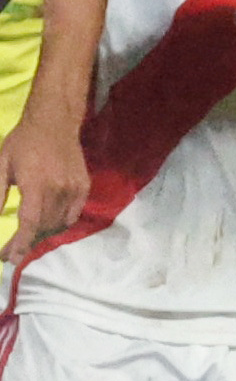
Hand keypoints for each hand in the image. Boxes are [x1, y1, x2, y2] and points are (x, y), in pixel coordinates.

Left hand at [0, 90, 86, 268]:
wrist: (54, 122)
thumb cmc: (22, 142)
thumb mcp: (1, 166)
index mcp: (37, 185)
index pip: (30, 224)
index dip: (20, 245)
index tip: (9, 259)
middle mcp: (59, 189)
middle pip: (44, 228)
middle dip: (26, 244)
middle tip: (10, 251)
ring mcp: (75, 188)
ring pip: (59, 224)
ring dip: (41, 236)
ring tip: (26, 238)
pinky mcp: (84, 187)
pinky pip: (72, 215)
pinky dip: (59, 225)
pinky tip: (46, 224)